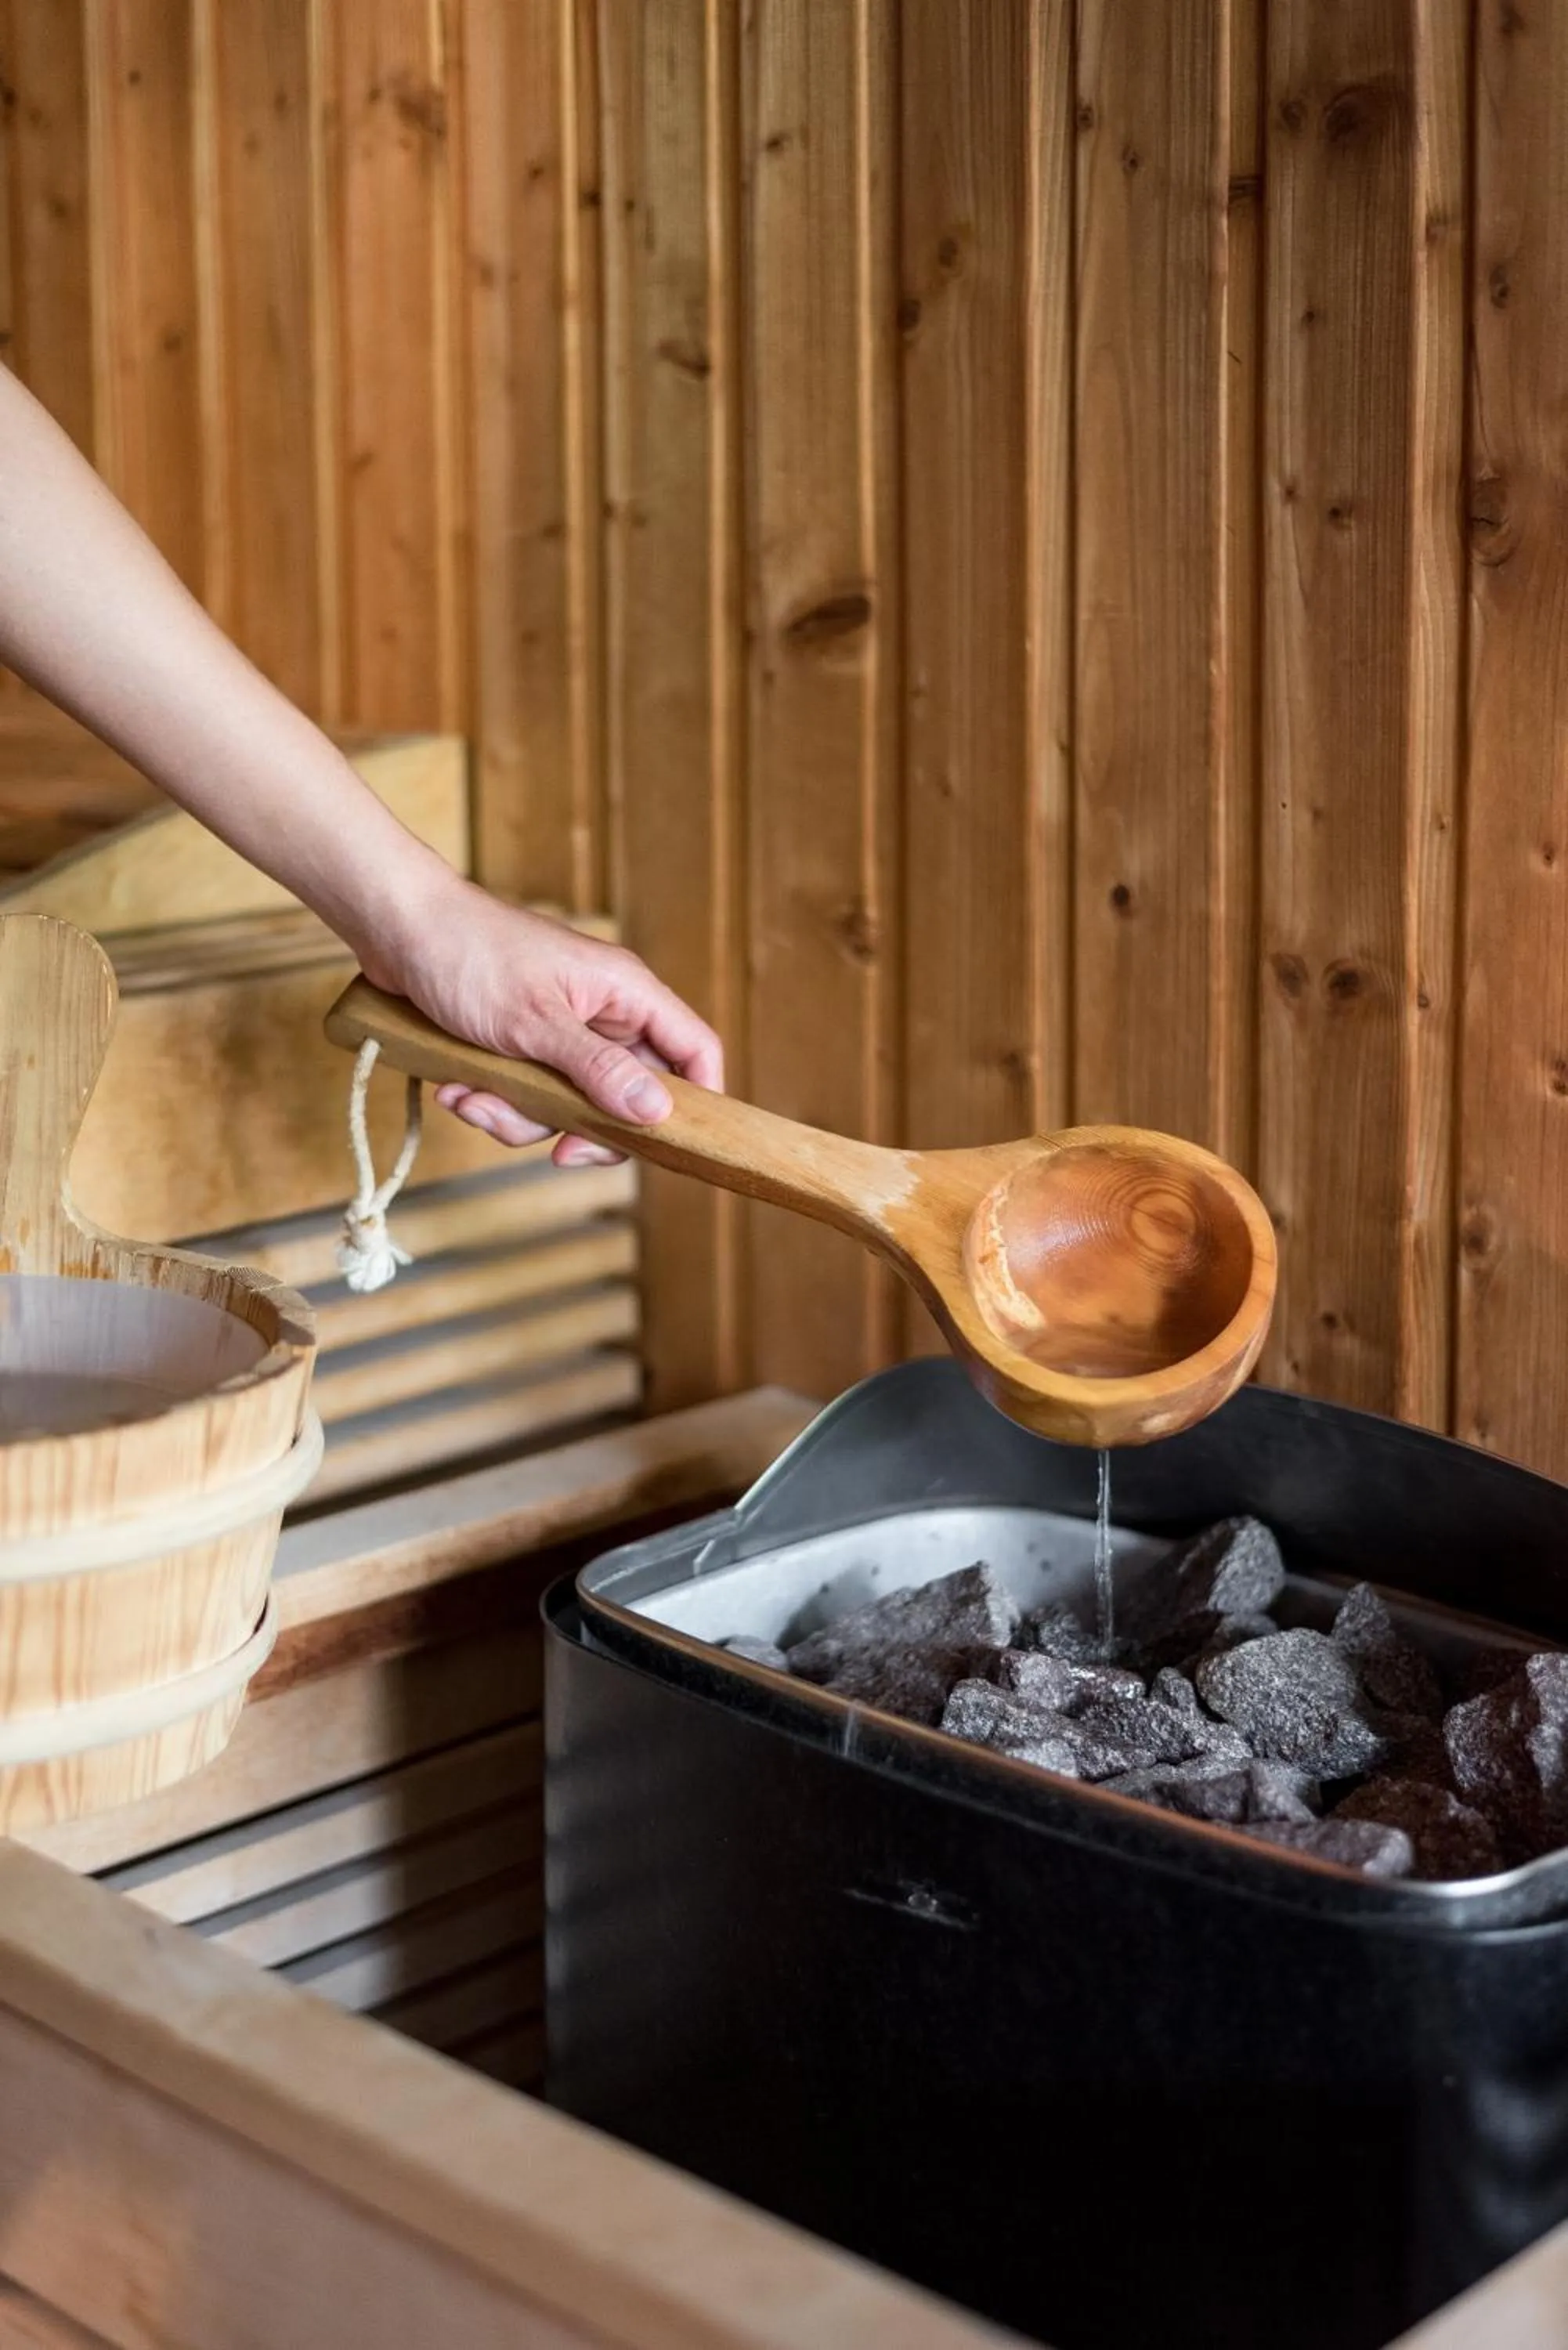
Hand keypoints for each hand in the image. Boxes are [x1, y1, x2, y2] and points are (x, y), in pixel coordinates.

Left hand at [357, 875, 723, 1167]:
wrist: (394, 928)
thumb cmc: (469, 953)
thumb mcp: (537, 1022)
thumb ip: (599, 1070)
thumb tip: (658, 1112)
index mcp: (626, 993)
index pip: (695, 1049)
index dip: (697, 1101)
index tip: (674, 1146)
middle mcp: (603, 1015)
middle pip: (630, 1096)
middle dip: (583, 1128)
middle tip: (557, 1152)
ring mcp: (563, 1033)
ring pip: (571, 1107)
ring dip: (520, 1117)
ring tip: (473, 1098)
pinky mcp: (522, 1048)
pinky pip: (528, 1099)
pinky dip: (493, 1102)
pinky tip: (456, 1088)